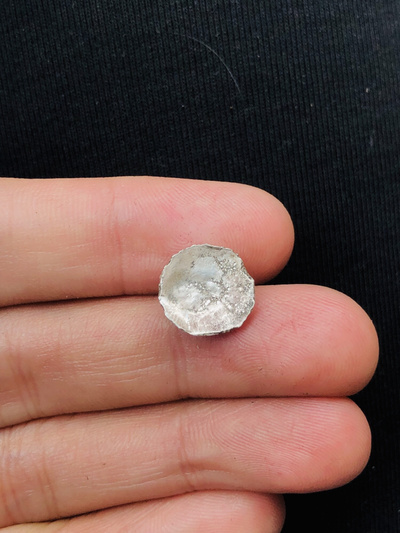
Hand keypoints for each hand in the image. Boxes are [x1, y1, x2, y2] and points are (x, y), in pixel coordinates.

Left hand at [0, 177, 377, 531]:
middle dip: (226, 344)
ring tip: (328, 437)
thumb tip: (113, 231)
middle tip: (331, 335)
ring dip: (230, 447)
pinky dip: (168, 531)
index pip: (34, 245)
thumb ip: (9, 238)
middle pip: (101, 352)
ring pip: (112, 451)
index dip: (140, 232)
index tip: (252, 228)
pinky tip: (247, 510)